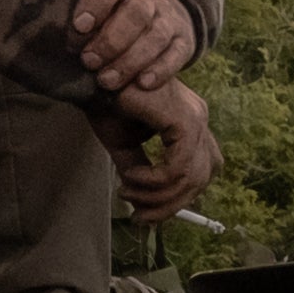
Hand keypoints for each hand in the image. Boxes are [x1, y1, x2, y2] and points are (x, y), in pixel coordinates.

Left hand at [71, 0, 199, 91]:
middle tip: (89, 62)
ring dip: (130, 61)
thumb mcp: (97, 8)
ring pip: (155, 36)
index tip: (79, 27)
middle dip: (111, 40)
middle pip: (136, 12)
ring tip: (107, 82)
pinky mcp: (184, 42)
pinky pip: (177, 55)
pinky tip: (143, 84)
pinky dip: (160, 70)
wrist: (161, 14)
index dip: (95, 2)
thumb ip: (80, 21)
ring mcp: (168, 20)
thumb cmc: (113, 17)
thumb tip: (49, 39)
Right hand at [99, 80, 220, 221]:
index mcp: (191, 121)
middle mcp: (199, 117)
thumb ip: (142, 172)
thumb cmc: (106, 104)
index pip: (202, 171)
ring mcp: (195, 117)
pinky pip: (178, 168)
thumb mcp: (125, 147)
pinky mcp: (184, 120)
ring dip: (157, 196)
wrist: (91, 78)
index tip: (143, 212)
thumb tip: (147, 206)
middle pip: (201, 179)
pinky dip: (154, 181)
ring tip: (127, 192)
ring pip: (192, 178)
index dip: (177, 199)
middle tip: (136, 214)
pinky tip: (131, 177)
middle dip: (168, 205)